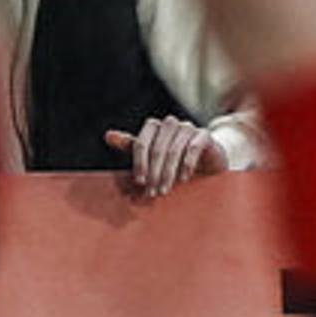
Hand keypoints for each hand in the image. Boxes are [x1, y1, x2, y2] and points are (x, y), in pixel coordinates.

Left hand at [105, 116, 231, 200]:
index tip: (140, 182)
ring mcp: (188, 127)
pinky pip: (193, 148)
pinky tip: (184, 179)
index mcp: (153, 126)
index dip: (139, 164)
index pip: (140, 144)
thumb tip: (107, 136)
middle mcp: (169, 123)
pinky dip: (187, 165)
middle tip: (152, 193)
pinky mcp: (204, 135)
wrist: (208, 160)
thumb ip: (131, 146)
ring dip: (168, 173)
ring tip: (165, 190)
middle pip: (157, 149)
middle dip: (153, 173)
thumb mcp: (151, 153)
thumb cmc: (174, 157)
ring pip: (174, 151)